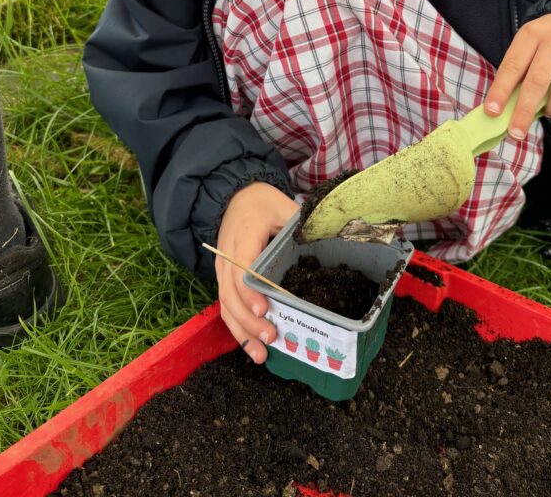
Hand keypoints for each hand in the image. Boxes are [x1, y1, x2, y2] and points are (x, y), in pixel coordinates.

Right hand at [214, 182, 297, 363]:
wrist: (235, 196)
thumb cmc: (263, 203)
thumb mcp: (283, 207)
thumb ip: (300, 227)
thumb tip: (329, 244)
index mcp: (243, 236)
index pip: (242, 267)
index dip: (250, 291)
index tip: (265, 309)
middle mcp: (226, 257)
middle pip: (231, 294)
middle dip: (249, 320)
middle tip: (272, 336)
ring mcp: (222, 270)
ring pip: (225, 306)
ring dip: (242, 332)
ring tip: (261, 355)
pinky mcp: (224, 280)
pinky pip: (226, 307)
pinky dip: (238, 328)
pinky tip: (251, 347)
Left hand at [483, 13, 550, 138]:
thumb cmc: (550, 43)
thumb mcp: (531, 46)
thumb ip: (520, 73)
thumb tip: (504, 112)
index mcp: (533, 33)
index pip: (513, 65)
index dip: (501, 90)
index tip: (491, 112)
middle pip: (538, 81)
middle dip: (524, 111)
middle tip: (516, 134)